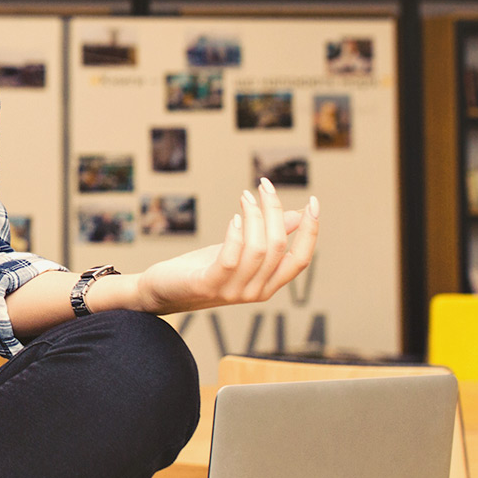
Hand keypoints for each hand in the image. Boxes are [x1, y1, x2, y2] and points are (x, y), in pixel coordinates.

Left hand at [124, 179, 319, 315]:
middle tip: (264, 186)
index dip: (310, 231)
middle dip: (275, 211)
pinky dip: (236, 233)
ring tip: (245, 195)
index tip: (314, 202)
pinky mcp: (209, 284)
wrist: (162, 291)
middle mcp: (256, 291)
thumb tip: (298, 215)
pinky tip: (234, 217)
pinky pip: (232, 257)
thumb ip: (268, 237)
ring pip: (258, 248)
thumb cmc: (202, 268)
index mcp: (268, 284)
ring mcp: (233, 291)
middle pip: (279, 247)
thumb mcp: (240, 250)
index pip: (300, 260)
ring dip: (254, 215)